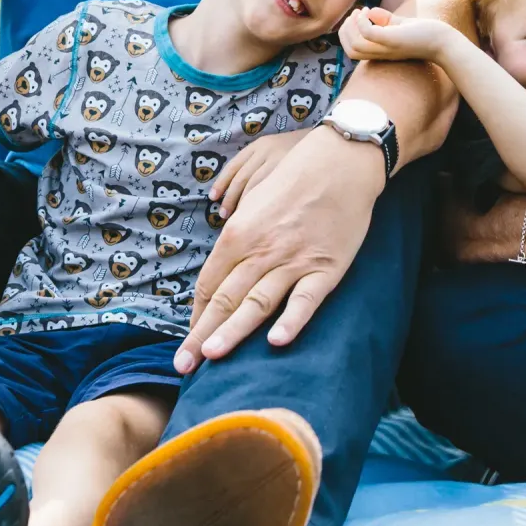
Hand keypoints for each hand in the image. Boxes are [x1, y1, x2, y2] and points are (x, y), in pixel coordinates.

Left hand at [176, 125, 384, 372]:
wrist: (343, 159)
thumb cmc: (296, 174)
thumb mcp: (253, 199)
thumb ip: (238, 230)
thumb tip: (224, 256)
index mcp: (238, 233)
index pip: (209, 283)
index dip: (197, 315)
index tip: (189, 339)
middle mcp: (260, 249)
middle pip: (224, 299)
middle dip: (201, 335)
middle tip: (183, 366)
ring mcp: (294, 260)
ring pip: (257, 303)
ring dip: (232, 332)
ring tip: (212, 357)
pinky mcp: (327, 267)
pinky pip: (305, 300)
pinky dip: (290, 321)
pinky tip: (275, 342)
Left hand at [209, 129, 301, 216]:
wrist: (331, 145)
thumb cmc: (299, 154)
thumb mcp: (275, 150)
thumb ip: (258, 165)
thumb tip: (238, 192)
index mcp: (259, 145)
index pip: (233, 166)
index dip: (221, 183)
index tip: (212, 198)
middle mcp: (267, 153)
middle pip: (241, 179)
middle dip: (230, 198)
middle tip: (223, 215)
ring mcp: (280, 164)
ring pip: (254, 188)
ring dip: (242, 205)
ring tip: (236, 221)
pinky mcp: (292, 175)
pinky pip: (270, 193)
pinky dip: (260, 205)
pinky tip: (256, 217)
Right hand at [338, 7, 452, 63]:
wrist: (444, 42)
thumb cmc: (424, 34)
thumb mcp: (400, 25)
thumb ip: (385, 20)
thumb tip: (369, 12)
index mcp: (381, 52)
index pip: (352, 51)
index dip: (347, 34)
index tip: (355, 17)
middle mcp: (381, 53)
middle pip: (349, 51)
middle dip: (344, 31)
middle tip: (353, 15)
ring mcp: (387, 48)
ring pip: (354, 46)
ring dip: (351, 26)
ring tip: (360, 12)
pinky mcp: (393, 40)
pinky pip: (368, 34)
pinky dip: (362, 22)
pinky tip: (369, 11)